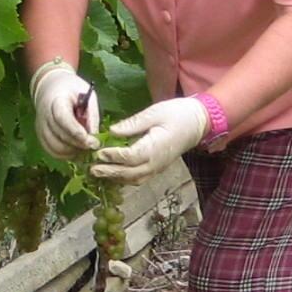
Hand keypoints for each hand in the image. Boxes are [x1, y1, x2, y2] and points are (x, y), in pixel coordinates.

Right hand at [32, 65, 97, 157]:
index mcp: (56, 101)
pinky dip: (66, 155)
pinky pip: (52, 152)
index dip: (76, 132)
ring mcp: (41, 128)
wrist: (52, 88)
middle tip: (95, 146)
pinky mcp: (41, 136)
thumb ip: (92, 115)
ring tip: (87, 148)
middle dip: (79, 145)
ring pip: (55, 148)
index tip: (91, 140)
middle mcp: (45, 116)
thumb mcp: (88, 95)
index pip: (62, 119)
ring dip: (73, 152)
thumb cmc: (73, 90)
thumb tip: (95, 137)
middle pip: (59, 136)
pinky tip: (77, 151)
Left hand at [93, 96, 208, 183]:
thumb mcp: (154, 112)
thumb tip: (112, 131)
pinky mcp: (158, 167)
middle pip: (130, 173)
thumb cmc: (177, 113)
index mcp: (155, 148)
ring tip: (99, 174)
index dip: (113, 156)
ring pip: (134, 179)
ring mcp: (158, 167)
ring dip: (116, 178)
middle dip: (110, 172)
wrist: (199, 122)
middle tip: (92, 169)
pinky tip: (115, 174)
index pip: (130, 156)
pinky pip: (140, 178)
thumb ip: (132, 124)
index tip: (99, 152)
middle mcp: (156, 162)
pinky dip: (126, 178)